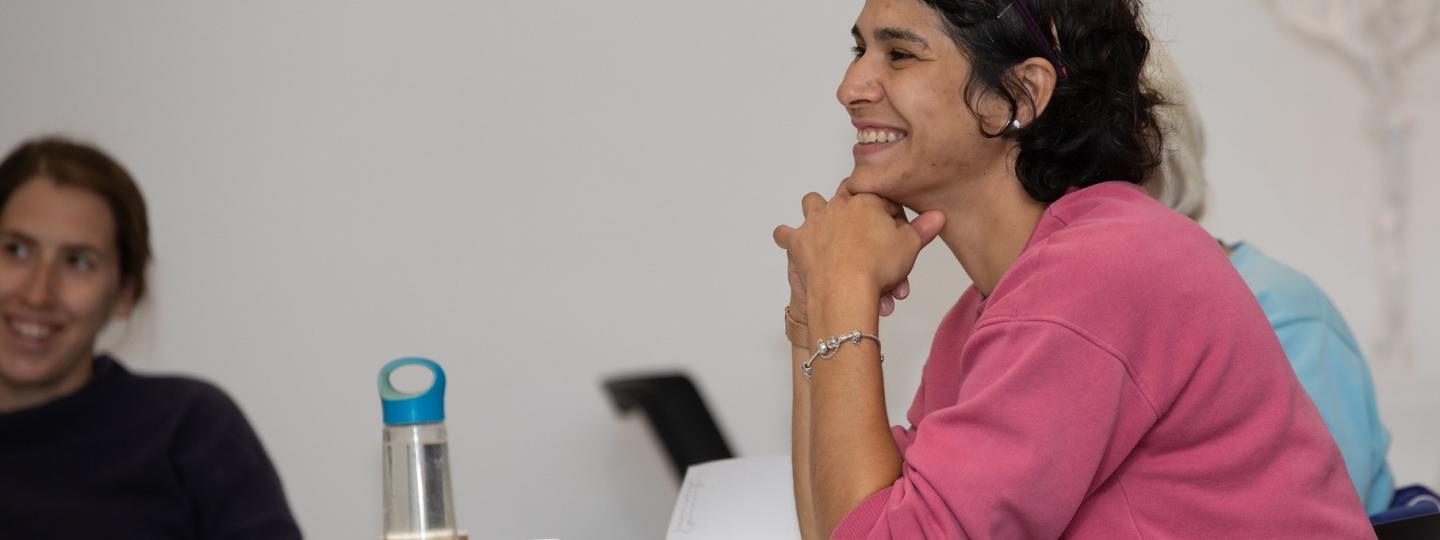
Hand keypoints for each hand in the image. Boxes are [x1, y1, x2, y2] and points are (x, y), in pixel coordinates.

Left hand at [773, 181, 944, 319]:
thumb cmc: (878, 267)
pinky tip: (789, 241)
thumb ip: (924, 228)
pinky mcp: (797, 242)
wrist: (846, 290)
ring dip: (817, 211)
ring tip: (826, 226)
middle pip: (845, 192)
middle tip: (863, 224)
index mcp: (867, 200)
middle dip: (855, 204)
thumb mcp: (910, 247)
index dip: (888, 209)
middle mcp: (838, 205)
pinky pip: (785, 234)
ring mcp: (815, 222)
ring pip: (812, 203)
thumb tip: (939, 215)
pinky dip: (787, 237)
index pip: (879, 194)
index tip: (893, 226)